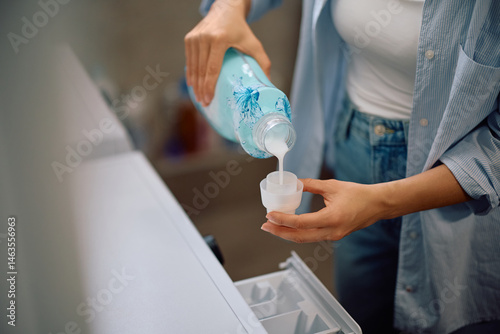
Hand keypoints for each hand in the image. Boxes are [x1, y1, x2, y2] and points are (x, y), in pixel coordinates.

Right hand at [184, 0, 270, 106]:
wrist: (226, 9)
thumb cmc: (241, 29)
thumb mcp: (254, 44)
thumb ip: (263, 62)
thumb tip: (268, 83)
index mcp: (219, 39)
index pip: (212, 68)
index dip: (209, 86)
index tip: (209, 99)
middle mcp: (204, 38)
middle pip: (201, 70)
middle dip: (201, 89)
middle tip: (204, 103)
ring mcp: (194, 38)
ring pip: (192, 67)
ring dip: (194, 84)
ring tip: (198, 98)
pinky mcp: (189, 39)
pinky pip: (189, 60)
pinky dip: (190, 74)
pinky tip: (193, 85)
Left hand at [260, 165, 470, 242]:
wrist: (377, 205)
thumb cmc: (358, 194)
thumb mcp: (332, 186)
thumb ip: (311, 185)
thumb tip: (293, 182)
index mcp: (332, 218)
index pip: (301, 222)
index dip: (283, 220)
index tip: (270, 214)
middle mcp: (332, 231)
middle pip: (299, 236)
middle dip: (279, 232)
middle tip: (265, 225)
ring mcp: (333, 236)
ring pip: (304, 239)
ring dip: (286, 234)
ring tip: (272, 226)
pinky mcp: (334, 235)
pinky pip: (311, 237)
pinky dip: (297, 233)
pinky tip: (288, 227)